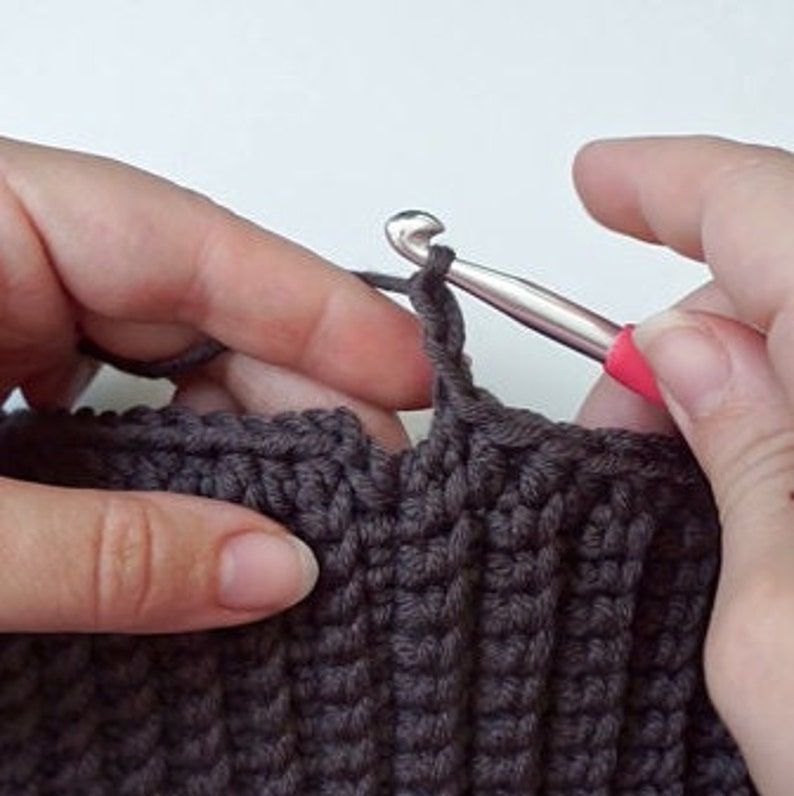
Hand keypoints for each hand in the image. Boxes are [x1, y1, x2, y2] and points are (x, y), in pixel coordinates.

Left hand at [0, 137, 430, 633]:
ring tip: (307, 507)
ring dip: (243, 432)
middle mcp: (5, 254)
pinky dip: (179, 452)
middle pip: (196, 302)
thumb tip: (273, 571)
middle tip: (372, 479)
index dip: (318, 312)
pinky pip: (121, 393)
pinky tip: (219, 501)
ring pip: (165, 352)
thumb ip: (107, 552)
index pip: (190, 244)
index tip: (411, 377)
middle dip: (294, 393)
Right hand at [574, 135, 793, 795]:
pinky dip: (776, 416)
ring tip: (654, 461)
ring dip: (727, 380)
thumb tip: (688, 343)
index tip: (599, 176)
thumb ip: (748, 459)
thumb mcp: (790, 631)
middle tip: (606, 407)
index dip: (672, 181)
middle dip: (683, 327)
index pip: (778, 212)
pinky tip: (727, 468)